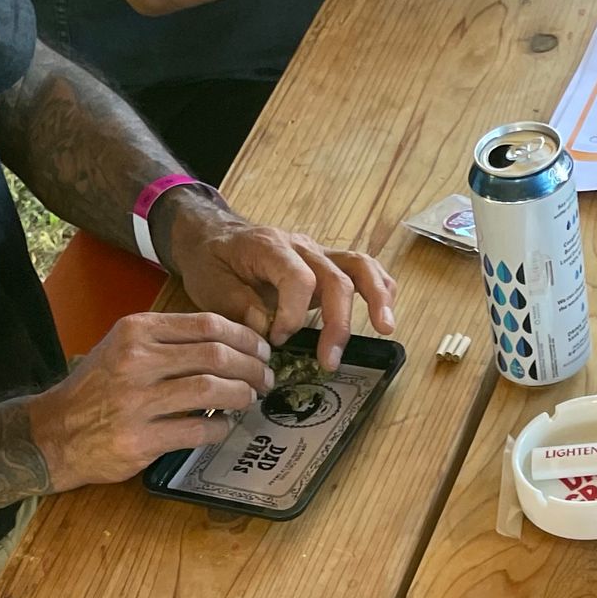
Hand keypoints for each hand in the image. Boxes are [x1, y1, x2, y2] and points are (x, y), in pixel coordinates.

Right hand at [29, 310, 270, 490]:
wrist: (56, 432)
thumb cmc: (97, 389)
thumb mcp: (123, 347)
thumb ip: (167, 341)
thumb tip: (228, 342)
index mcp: (136, 331)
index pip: (206, 324)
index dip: (244, 337)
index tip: (261, 349)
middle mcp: (136, 361)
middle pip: (215, 355)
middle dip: (252, 367)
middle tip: (265, 378)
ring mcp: (137, 402)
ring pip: (211, 391)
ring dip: (242, 396)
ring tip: (249, 400)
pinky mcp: (141, 440)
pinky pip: (198, 431)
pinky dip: (221, 428)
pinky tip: (225, 426)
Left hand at [163, 196, 396, 370]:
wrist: (212, 235)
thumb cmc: (211, 261)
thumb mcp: (210, 285)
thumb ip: (238, 307)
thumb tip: (268, 328)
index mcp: (270, 247)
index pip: (299, 279)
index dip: (294, 315)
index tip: (277, 340)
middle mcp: (301, 246)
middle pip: (336, 278)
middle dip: (338, 323)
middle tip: (329, 362)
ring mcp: (319, 253)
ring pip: (359, 267)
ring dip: (376, 298)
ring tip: (386, 328)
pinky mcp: (328, 265)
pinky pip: (362, 270)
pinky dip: (379, 289)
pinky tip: (385, 315)